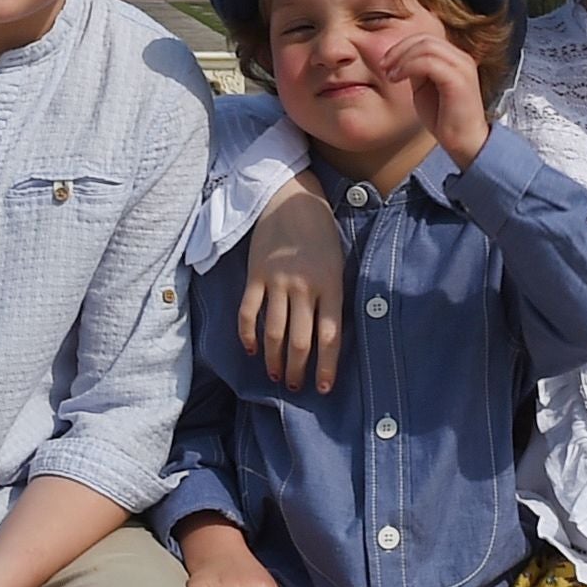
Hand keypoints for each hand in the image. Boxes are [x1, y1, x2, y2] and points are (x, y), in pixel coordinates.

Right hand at [237, 178, 346, 392]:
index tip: (324, 388)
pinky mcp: (255, 275)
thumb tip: (327, 337)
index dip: (327, 367)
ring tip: (277, 375)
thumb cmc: (321, 233)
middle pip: (300, 341)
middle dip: (298, 370)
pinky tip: (252, 350)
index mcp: (330, 285)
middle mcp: (303, 287)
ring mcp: (277, 282)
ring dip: (275, 359)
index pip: (330, 337)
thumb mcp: (338, 264)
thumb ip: (333, 297)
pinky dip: (248, 335)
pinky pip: (249, 313)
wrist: (291, 198)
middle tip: (296, 387)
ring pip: (274, 332)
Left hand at [384, 28, 491, 165]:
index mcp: (454, 58)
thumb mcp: (425, 88)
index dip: (401, 46)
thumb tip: (400, 58)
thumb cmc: (445, 119)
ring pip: (426, 47)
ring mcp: (462, 68)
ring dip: (402, 58)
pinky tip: (397, 80)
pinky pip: (429, 63)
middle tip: (383, 66)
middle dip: (399, 50)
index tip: (384, 62)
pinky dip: (408, 67)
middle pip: (425, 39)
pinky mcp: (458, 81)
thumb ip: (416, 70)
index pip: (425, 38)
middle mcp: (461, 59)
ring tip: (390, 75)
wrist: (465, 143)